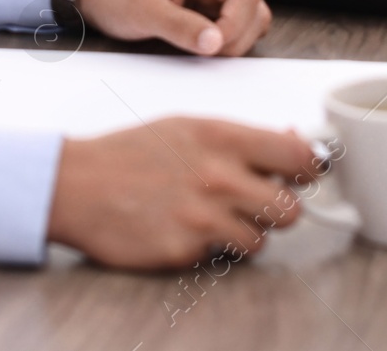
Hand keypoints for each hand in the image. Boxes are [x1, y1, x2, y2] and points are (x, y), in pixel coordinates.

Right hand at [46, 118, 318, 268]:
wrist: (77, 185)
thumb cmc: (130, 154)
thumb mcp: (189, 127)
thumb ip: (241, 138)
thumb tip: (293, 141)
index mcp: (222, 138)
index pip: (299, 157)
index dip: (309, 170)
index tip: (306, 175)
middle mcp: (219, 176)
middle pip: (290, 208)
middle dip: (278, 209)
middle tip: (256, 203)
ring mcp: (203, 216)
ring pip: (262, 239)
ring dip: (246, 234)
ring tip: (216, 219)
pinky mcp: (186, 251)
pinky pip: (224, 259)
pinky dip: (212, 250)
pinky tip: (187, 232)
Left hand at [75, 0, 272, 55]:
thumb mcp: (144, 12)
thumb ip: (182, 27)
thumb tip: (216, 44)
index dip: (237, 25)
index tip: (214, 47)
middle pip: (253, 6)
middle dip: (237, 35)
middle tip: (208, 52)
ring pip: (248, 17)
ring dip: (234, 39)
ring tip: (203, 48)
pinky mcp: (207, 6)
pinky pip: (231, 24)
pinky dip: (224, 40)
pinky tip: (200, 44)